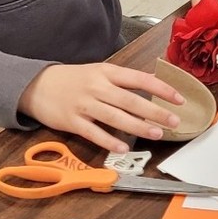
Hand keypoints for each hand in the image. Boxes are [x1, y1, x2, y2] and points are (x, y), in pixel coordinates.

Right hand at [18, 64, 184, 153]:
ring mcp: (85, 105)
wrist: (38, 84)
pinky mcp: (72, 121)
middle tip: (174, 121)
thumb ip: (125, 79)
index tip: (179, 99)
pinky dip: (110, 140)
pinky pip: (94, 133)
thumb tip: (155, 82)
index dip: (162, 89)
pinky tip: (124, 147)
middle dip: (156, 112)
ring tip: (157, 134)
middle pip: (132, 100)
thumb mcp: (101, 71)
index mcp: (108, 72)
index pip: (140, 79)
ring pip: (116, 117)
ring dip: (139, 126)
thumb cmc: (76, 79)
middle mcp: (98, 87)